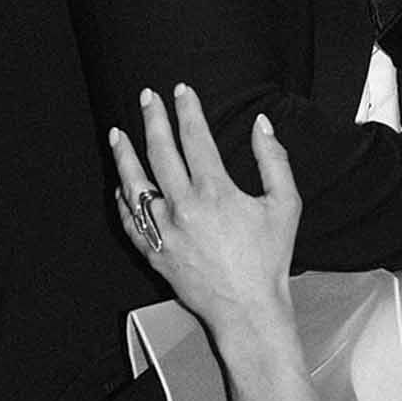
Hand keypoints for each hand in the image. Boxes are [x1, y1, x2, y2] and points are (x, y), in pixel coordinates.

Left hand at [109, 85, 300, 344]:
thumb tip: (262, 124)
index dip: (187, 110)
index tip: (181, 91)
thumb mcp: (285, 205)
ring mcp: (164, 232)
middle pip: (159, 152)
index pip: (194, 137)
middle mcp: (183, 207)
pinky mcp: (154, 253)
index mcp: (214, 191)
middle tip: (146, 97)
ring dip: (124, 155)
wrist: (248, 309)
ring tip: (116, 133)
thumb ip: (274, 160)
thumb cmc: (269, 258)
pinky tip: (121, 184)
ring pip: (135, 184)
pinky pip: (131, 221)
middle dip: (152, 120)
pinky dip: (124, 200)